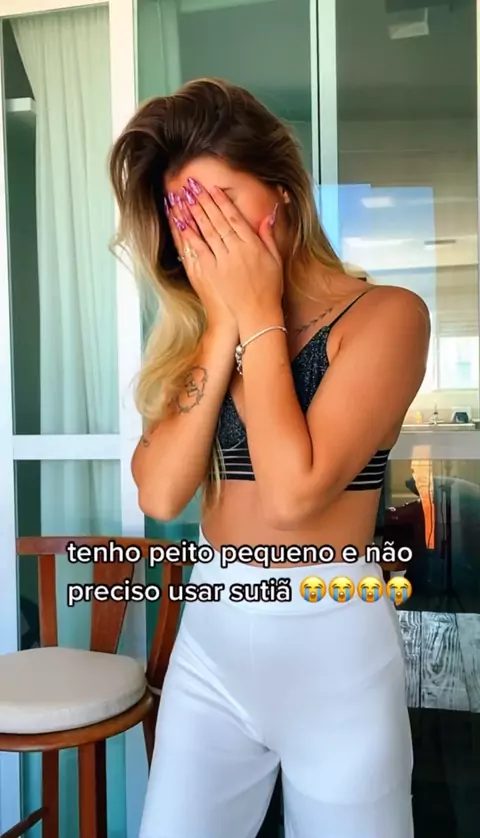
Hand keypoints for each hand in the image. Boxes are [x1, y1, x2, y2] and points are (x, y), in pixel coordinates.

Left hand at [166, 179, 283, 329]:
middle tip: (192, 186)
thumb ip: (269, 236)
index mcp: (251, 245)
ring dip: (193, 213)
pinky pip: (196, 250)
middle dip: (204, 201)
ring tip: (183, 198)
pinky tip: (180, 223)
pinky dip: (188, 235)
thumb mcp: (275, 260)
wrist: (256, 315)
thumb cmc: (268, 290)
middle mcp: (235, 250)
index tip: (213, 189)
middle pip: (217, 220)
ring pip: (205, 231)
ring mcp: (221, 261)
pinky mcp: (209, 273)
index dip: (222, 202)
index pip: (234, 217)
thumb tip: (270, 214)